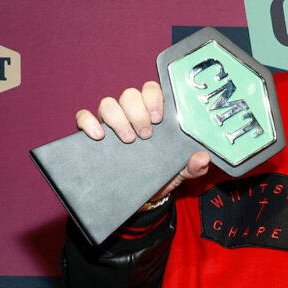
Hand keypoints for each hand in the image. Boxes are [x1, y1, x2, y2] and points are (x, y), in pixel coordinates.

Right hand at [75, 81, 209, 203]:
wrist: (142, 198)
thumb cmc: (163, 175)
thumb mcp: (181, 172)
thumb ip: (194, 166)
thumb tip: (203, 158)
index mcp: (153, 113)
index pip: (151, 89)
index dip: (153, 97)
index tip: (158, 118)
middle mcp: (131, 112)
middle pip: (129, 94)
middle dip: (137, 112)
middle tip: (146, 135)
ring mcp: (111, 121)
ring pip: (108, 103)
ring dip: (117, 118)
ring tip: (128, 139)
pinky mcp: (93, 133)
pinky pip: (84, 117)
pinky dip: (88, 122)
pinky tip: (98, 136)